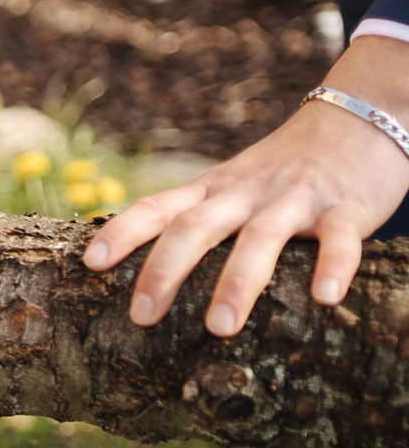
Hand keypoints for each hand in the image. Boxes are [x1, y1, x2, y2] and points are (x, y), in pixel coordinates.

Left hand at [83, 36, 408, 335]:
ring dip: (237, 283)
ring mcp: (294, 198)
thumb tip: (141, 273)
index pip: (157, 207)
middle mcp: (245, 192)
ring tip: (219, 328)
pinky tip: (325, 299)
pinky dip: (333, 266)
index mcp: (212, 189)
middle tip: (141, 317)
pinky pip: (340, 238)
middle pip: (196, 227)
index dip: (122, 232)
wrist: (358, 119)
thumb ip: (195, 218)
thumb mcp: (230, 187)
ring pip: (260, 238)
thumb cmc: (281, 170)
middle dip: (165, 271)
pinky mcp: (345, 207)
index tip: (89, 263)